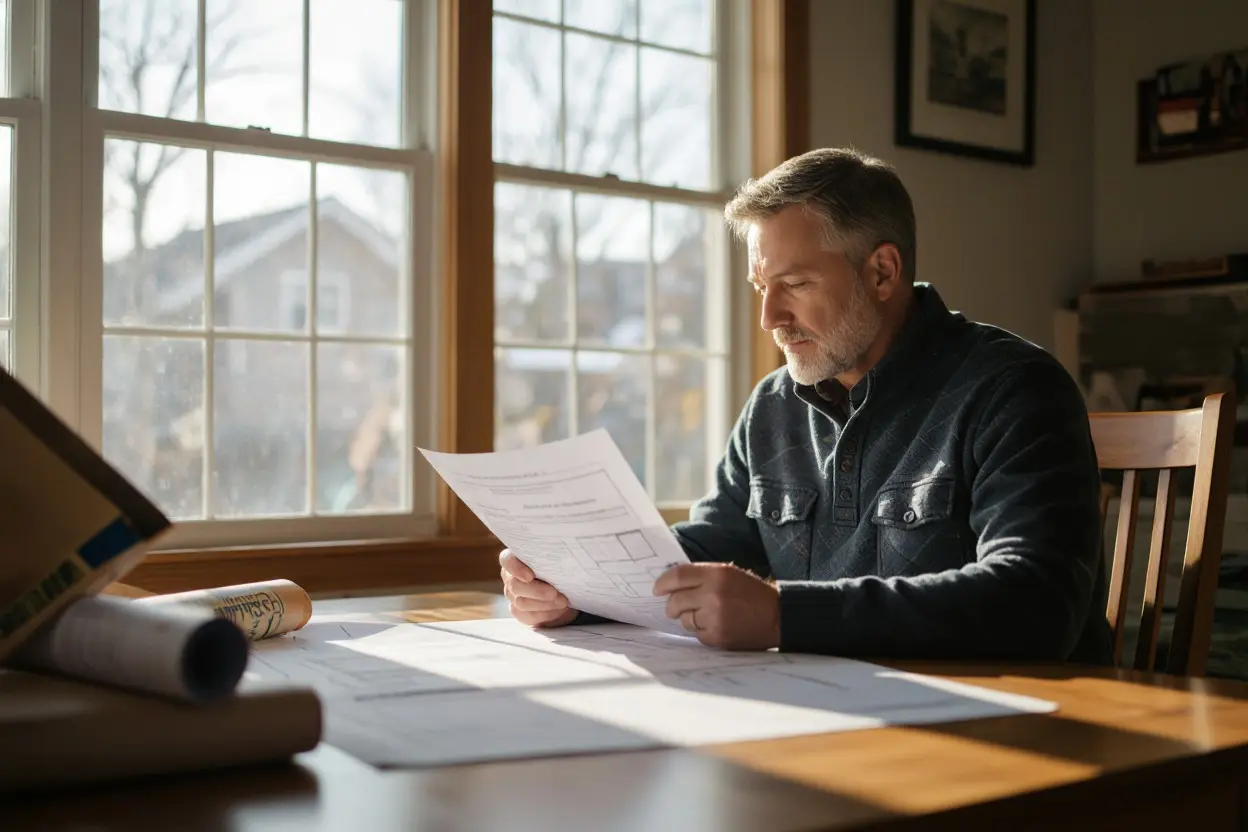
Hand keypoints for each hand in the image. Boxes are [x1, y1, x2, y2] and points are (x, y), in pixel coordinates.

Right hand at [499, 549, 576, 628]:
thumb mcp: (558, 561)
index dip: (516, 568)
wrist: (565, 590)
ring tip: (562, 601)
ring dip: (544, 603)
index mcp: (515, 559)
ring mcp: (512, 595)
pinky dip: (545, 613)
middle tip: (555, 593)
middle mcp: (510, 577)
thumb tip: (562, 561)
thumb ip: (553, 559)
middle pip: (515, 585)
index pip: (507, 560)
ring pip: (521, 602)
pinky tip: (558, 609)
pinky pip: (528, 615)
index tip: (530, 576)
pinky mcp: (518, 611)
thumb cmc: (560, 570)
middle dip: (537, 591)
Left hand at [653, 563, 779, 649]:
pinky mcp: (717, 636)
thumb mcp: (729, 574)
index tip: (657, 589)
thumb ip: (702, 576)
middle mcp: (713, 594)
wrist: (777, 616)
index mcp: (716, 574)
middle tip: (675, 608)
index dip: (663, 583)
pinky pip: (696, 634)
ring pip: (684, 619)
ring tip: (707, 616)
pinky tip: (716, 626)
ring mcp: (714, 617)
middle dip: (672, 606)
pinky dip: (702, 631)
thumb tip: (672, 583)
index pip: (678, 576)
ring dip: (690, 619)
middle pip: (675, 600)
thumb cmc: (752, 593)